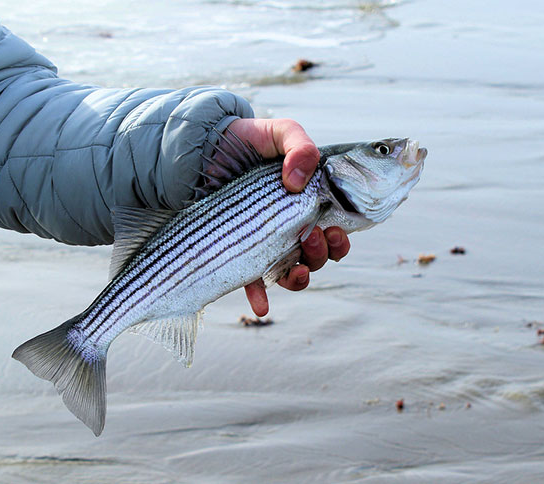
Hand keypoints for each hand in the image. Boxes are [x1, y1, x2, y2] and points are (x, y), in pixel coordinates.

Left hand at [227, 118, 351, 316]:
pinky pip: (251, 280)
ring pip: (290, 272)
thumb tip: (298, 181)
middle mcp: (288, 228)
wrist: (204, 147)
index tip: (334, 231)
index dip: (339, 241)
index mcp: (306, 205)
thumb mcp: (280, 132)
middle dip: (320, 255)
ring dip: (299, 278)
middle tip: (310, 236)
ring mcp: (263, 242)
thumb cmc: (248, 140)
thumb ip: (300, 147)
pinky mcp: (237, 250)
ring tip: (295, 269)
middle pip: (316, 257)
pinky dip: (259, 296)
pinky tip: (261, 305)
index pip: (333, 233)